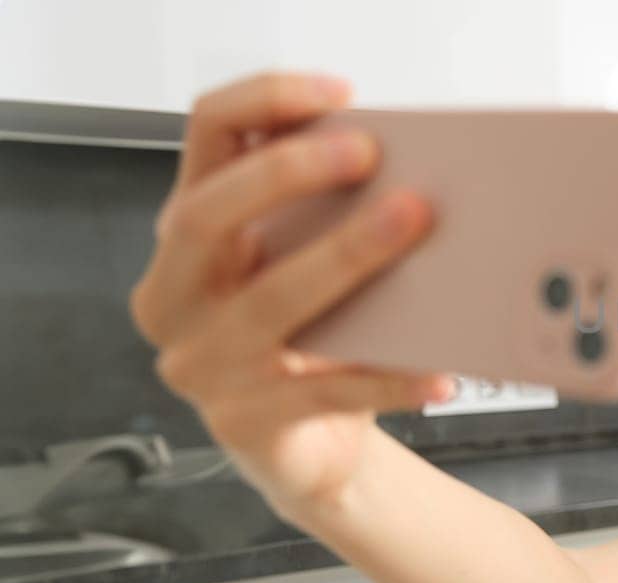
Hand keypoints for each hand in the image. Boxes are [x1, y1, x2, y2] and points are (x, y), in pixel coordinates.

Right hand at [128, 72, 452, 515]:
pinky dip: (389, 380)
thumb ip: (324, 217)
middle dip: (286, 174)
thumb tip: (406, 169)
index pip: (203, 139)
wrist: (313, 451)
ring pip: (272, 303)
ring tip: (413, 225)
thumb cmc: (315, 343)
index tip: (337, 94)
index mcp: (189, 238)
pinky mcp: (246, 423)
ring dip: (347, 258)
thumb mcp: (304, 267)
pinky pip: (326, 393)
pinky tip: (437, 371)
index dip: (262, 103)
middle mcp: (176, 297)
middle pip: (207, 217)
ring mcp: (201, 365)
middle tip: (367, 153)